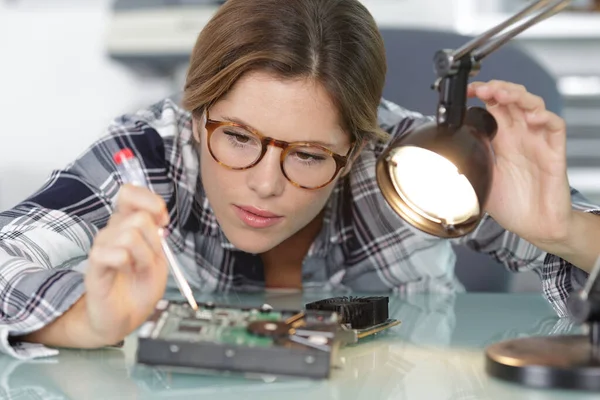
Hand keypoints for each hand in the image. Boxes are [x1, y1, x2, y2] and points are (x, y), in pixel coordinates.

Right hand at [83, 184, 169, 345]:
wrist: (126, 317)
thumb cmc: (142, 286)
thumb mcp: (159, 258)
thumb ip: (156, 235)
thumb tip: (155, 218)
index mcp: (128, 223)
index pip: (130, 192)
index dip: (151, 202)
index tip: (163, 222)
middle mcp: (112, 230)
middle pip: (139, 218)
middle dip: (154, 242)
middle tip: (149, 261)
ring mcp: (102, 246)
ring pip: (131, 236)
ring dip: (144, 258)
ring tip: (137, 271)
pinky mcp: (94, 264)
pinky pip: (116, 253)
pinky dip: (128, 265)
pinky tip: (124, 274)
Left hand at [467, 80, 572, 244]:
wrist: (535, 226)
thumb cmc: (511, 204)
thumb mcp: (479, 180)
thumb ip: (465, 165)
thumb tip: (437, 161)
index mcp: (501, 141)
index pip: (493, 107)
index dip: (482, 94)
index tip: (467, 91)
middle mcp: (519, 137)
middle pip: (512, 99)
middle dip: (497, 88)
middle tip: (481, 88)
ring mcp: (537, 142)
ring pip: (533, 106)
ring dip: (518, 96)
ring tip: (502, 94)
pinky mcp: (554, 153)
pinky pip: (555, 127)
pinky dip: (545, 117)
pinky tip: (532, 118)